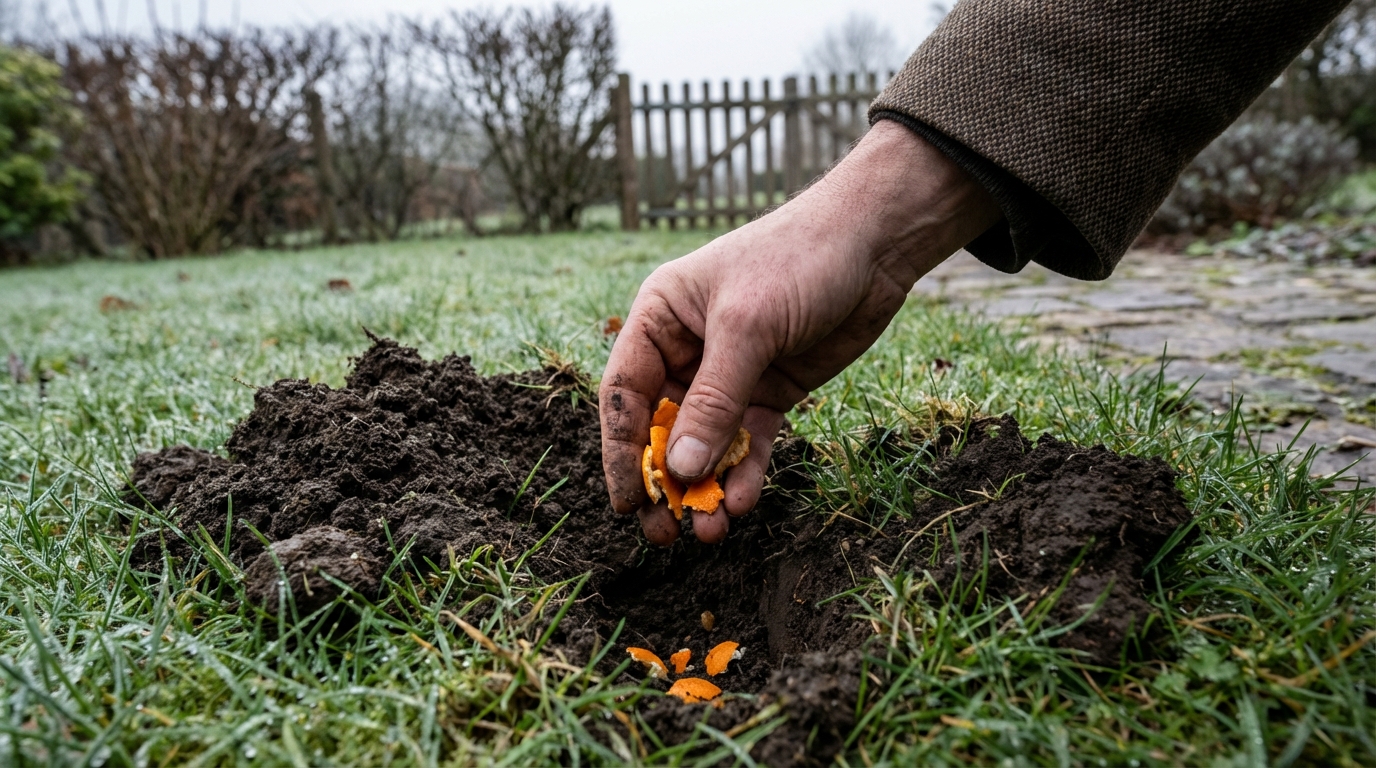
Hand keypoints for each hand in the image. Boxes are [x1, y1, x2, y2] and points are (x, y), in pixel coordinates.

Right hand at [599, 121, 1001, 544]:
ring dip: (705, 488)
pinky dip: (744, 474)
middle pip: (661, 428)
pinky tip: (743, 503)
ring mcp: (729, 375)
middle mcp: (686, 350)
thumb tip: (682, 471)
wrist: (875, 244)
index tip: (627, 502)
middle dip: (663, 482)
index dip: (621, 452)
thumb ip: (714, 400)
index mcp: (660, 319)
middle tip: (664, 533)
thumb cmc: (797, 260)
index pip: (624, 394)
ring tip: (709, 533)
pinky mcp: (770, 392)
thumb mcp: (748, 327)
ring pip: (705, 444)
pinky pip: (747, 443)